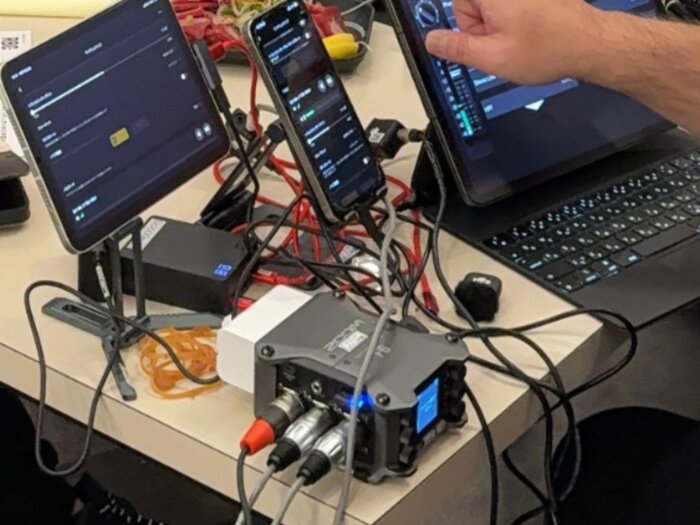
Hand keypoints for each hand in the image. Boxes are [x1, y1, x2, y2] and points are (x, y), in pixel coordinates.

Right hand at [425, 0, 601, 84]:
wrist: (589, 43)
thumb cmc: (548, 49)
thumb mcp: (493, 58)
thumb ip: (456, 49)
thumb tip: (432, 41)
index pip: (458, 4)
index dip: (468, 27)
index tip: (482, 40)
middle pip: (476, 4)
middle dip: (485, 26)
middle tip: (506, 43)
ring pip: (496, 7)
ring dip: (503, 25)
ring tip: (524, 39)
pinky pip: (513, 8)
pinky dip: (518, 20)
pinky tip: (533, 33)